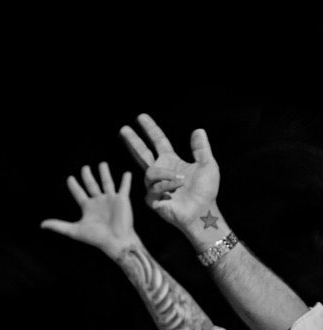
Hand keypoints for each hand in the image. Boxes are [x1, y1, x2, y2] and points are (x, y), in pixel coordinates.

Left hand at [41, 163, 136, 254]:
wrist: (115, 241)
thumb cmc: (96, 238)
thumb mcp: (74, 230)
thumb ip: (58, 226)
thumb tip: (42, 225)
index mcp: (88, 207)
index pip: (79, 193)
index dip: (74, 186)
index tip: (70, 178)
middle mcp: (98, 202)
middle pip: (91, 185)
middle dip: (88, 176)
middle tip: (85, 167)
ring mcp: (110, 200)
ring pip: (107, 183)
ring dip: (105, 173)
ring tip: (102, 164)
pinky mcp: (122, 200)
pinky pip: (124, 187)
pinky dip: (126, 181)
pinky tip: (127, 174)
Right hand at [120, 114, 219, 230]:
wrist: (202, 212)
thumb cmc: (206, 191)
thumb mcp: (207, 165)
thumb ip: (201, 148)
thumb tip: (197, 130)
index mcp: (171, 161)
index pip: (157, 141)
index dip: (150, 129)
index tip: (140, 117)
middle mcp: (160, 172)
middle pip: (141, 153)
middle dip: (133, 141)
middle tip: (123, 129)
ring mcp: (153, 185)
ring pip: (150, 173)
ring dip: (166, 174)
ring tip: (181, 180)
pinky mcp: (151, 199)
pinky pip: (154, 187)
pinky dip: (167, 186)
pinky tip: (176, 190)